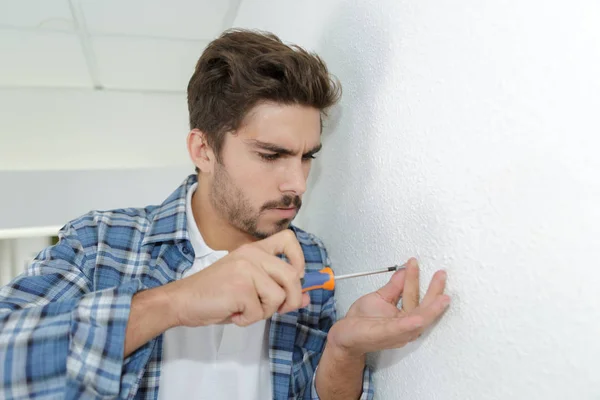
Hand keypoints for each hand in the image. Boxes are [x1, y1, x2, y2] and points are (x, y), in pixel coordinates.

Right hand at [164, 230, 309, 327]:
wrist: (182, 301)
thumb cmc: (214, 295)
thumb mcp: (249, 288)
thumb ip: (277, 289)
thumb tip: (307, 297)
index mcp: (253, 250)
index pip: (288, 239)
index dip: (299, 260)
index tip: (296, 278)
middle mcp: (251, 255)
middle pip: (291, 276)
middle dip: (292, 299)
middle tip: (279, 309)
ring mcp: (245, 269)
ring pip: (278, 296)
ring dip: (265, 312)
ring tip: (245, 309)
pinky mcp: (240, 287)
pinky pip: (259, 311)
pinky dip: (248, 320)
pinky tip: (233, 313)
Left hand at [327, 258, 449, 355]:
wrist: (345, 336)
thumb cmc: (363, 320)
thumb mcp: (380, 298)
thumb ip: (394, 286)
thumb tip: (404, 270)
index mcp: (405, 318)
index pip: (415, 297)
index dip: (415, 279)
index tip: (413, 263)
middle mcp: (406, 327)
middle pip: (424, 309)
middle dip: (434, 292)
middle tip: (441, 274)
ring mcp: (397, 333)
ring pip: (418, 320)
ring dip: (431, 308)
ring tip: (442, 297)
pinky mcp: (385, 335)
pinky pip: (400, 331)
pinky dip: (410, 325)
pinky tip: (418, 319)